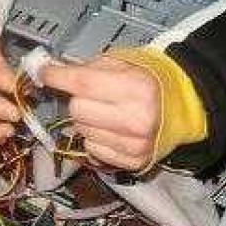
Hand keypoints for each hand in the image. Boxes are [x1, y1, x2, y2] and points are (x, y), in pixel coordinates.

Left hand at [41, 56, 160, 170]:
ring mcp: (133, 144)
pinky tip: (110, 130)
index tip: (43, 73)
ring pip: (81, 131)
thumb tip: (50, 70)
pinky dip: (95, 138)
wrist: (182, 107)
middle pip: (77, 110)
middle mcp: (135, 119)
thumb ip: (88, 68)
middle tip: (92, 96)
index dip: (57, 77)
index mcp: (136, 88)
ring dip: (86, 121)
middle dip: (78, 100)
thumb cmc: (150, 81)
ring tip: (106, 113)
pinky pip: (91, 149)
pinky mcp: (131, 161)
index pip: (83, 83)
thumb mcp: (125, 63)